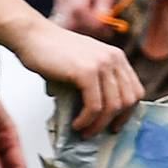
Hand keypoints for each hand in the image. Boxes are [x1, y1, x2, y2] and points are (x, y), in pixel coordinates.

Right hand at [7, 18, 143, 137]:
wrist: (31, 36)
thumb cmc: (52, 52)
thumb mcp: (83, 66)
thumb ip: (96, 84)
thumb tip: (98, 115)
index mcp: (117, 57)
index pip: (135, 90)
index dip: (127, 112)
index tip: (115, 124)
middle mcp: (114, 59)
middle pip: (128, 100)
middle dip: (115, 121)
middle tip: (99, 132)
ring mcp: (102, 64)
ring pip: (113, 106)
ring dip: (98, 125)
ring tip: (85, 131)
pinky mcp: (86, 71)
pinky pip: (95, 105)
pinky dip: (87, 120)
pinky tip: (77, 124)